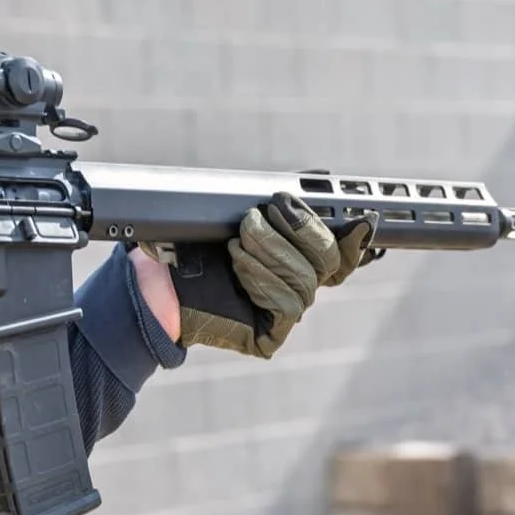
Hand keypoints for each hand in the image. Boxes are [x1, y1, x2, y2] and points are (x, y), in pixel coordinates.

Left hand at [143, 192, 379, 358]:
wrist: (156, 280)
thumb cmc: (195, 245)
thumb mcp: (240, 214)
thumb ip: (280, 201)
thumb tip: (321, 177)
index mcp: (297, 257)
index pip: (342, 251)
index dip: (355, 236)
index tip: (359, 218)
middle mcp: (298, 285)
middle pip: (329, 260)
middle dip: (299, 230)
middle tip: (260, 213)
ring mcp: (286, 313)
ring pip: (306, 279)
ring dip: (270, 250)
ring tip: (238, 238)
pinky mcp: (271, 337)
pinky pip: (288, 304)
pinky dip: (262, 277)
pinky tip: (238, 263)